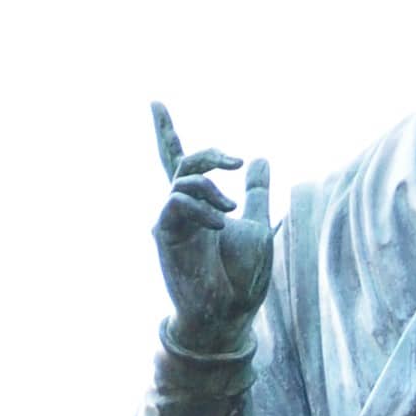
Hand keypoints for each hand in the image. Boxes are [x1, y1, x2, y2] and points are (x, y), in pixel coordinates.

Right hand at [152, 102, 273, 350]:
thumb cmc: (244, 277)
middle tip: (236, 162)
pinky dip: (201, 206)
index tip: (154, 103)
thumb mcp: (259, 224)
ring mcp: (173, 221)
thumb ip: (258, 192)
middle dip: (209, 154)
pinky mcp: (166, 234)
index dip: (166, 132)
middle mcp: (183, 209)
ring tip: (231, 210)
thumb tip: (260, 158)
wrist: (230, 312)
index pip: (181, 161)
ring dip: (211, 186)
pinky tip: (220, 223)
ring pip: (183, 179)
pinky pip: (177, 201)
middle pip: (182, 161)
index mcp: (202, 204)